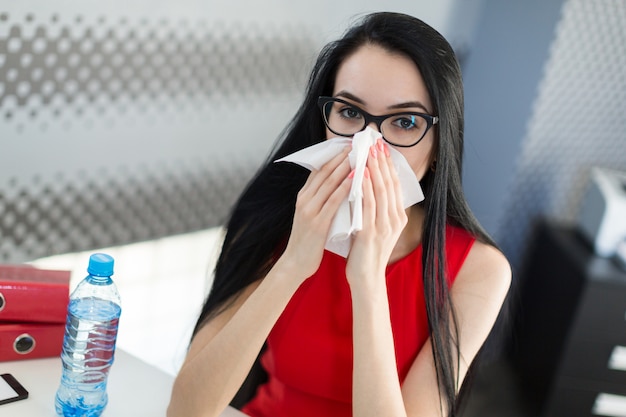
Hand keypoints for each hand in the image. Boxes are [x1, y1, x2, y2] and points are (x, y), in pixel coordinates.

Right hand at [276, 146, 352, 282]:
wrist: (295, 262)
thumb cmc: (308, 240)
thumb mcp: (312, 214)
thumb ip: (321, 199)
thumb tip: (338, 185)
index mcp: (304, 196)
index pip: (319, 169)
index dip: (334, 155)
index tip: (348, 144)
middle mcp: (305, 199)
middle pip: (325, 171)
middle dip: (341, 156)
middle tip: (357, 143)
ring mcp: (309, 210)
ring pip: (329, 183)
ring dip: (345, 167)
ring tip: (359, 154)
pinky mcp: (317, 223)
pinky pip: (333, 201)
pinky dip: (345, 188)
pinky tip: (355, 179)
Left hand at [346, 139, 407, 290]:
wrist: (366, 278)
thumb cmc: (367, 252)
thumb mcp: (378, 228)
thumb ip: (378, 210)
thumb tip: (372, 187)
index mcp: (398, 217)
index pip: (395, 185)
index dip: (389, 165)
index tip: (382, 148)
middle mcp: (394, 219)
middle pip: (390, 184)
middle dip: (382, 161)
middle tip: (375, 142)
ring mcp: (385, 226)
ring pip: (382, 191)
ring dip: (375, 169)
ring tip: (368, 152)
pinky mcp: (372, 232)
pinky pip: (369, 205)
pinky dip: (366, 188)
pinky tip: (362, 175)